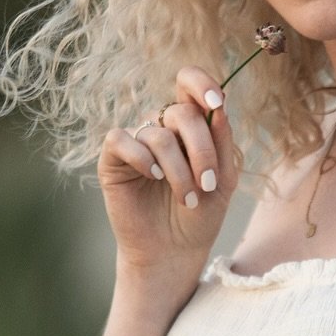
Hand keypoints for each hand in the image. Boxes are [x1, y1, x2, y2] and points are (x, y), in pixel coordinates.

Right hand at [99, 66, 240, 275]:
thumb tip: (218, 108)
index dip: (202, 84)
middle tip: (208, 183)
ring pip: (158, 135)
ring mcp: (137, 140)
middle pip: (182, 113)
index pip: (189, 83)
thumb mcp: (223, 180)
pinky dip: (142, 159)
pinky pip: (122, 140)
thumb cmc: (201, 216)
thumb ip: (222, 143)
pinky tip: (153, 177)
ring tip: (187, 199)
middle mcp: (162, 126)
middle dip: (201, 149)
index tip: (217, 103)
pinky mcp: (112, 158)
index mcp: (191, 125)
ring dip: (179, 170)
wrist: (174, 251)